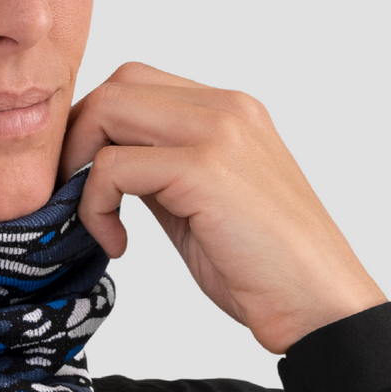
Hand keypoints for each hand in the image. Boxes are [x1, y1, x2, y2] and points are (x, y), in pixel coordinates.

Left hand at [60, 62, 385, 353]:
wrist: (319, 309)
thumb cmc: (260, 265)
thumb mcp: (196, 200)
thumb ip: (156, 168)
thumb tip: (99, 162)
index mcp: (228, 110)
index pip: (134, 82)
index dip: (93, 122)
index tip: (81, 172)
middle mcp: (225, 108)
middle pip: (115, 85)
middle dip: (77, 136)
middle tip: (71, 189)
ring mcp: (218, 132)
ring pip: (107, 110)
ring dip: (80, 166)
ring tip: (93, 217)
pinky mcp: (204, 168)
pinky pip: (113, 167)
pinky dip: (95, 206)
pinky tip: (117, 242)